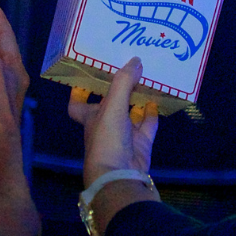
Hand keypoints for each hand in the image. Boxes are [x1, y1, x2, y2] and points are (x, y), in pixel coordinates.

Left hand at [68, 58, 159, 189]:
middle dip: (119, 88)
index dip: (80, 90)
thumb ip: (123, 82)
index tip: (88, 74)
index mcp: (90, 117)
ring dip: (138, 98)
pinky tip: (157, 99)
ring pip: (131, 113)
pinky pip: (148, 125)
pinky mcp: (141, 144)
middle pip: (110, 103)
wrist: (120, 175)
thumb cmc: (107, 139)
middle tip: (128, 68)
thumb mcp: (112, 107)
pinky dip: (152, 114)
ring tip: (147, 77)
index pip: (78, 103)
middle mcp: (106, 125)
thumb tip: (136, 60)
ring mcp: (124, 135)